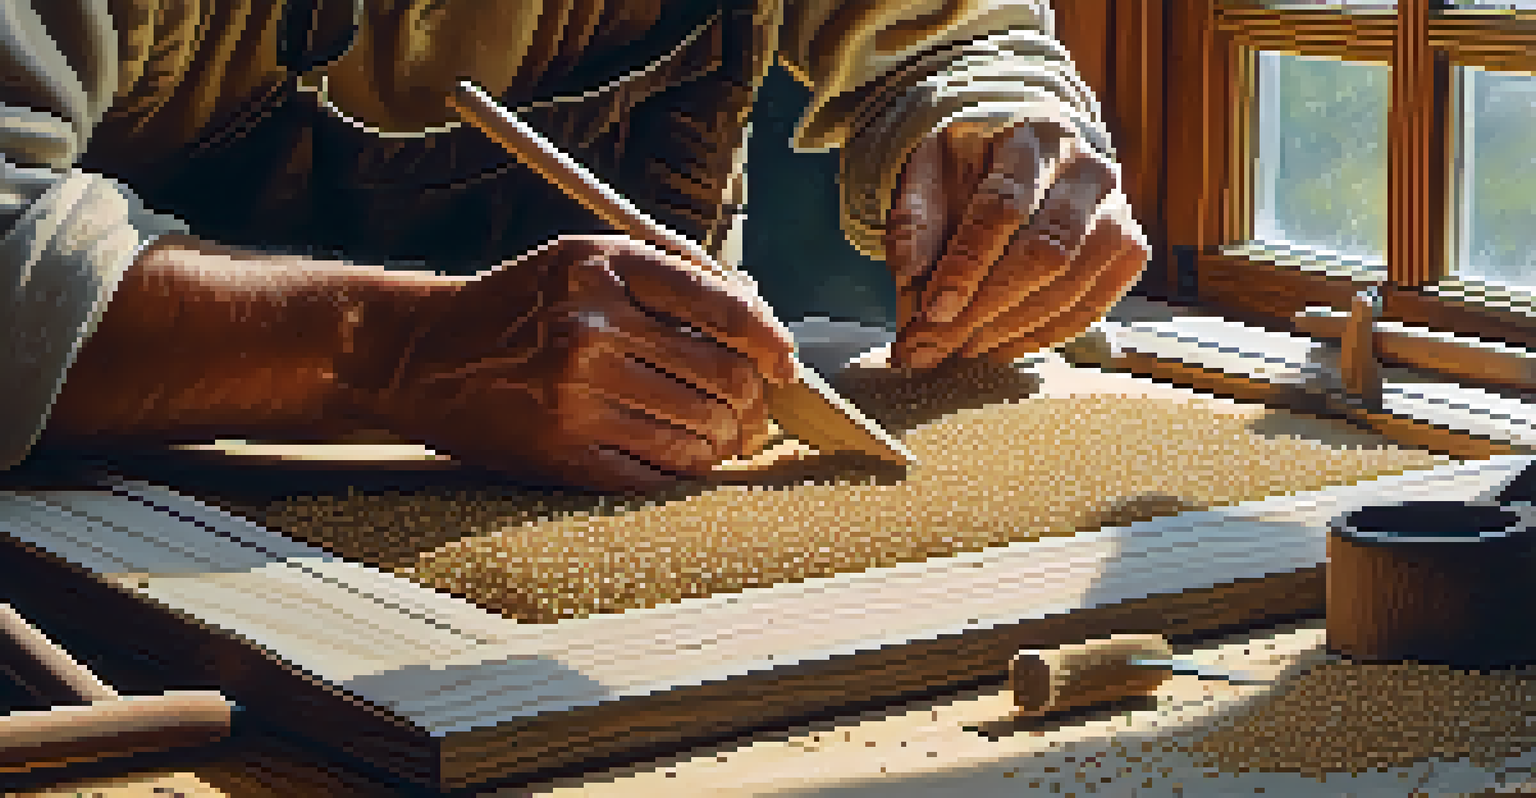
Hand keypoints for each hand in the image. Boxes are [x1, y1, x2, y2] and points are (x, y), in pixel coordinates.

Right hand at [354, 235, 799, 492]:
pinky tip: (682, 456)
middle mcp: (591, 327)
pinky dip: (686, 470)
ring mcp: (576, 395)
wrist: (422, 354)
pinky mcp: (563, 452)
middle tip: (755, 413)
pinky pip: (660, 472)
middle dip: (754, 403)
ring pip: (701, 433)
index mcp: (605, 268)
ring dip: (726, 442)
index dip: (771, 344)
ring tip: (722, 437)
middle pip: (724, 379)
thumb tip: (760, 320)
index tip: (786, 366)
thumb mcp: (585, 260)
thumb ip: (671, 279)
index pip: (725, 310)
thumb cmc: (519, 305)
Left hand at [884, 119, 1150, 370]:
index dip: (966, 265)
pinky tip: (999, 347)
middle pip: (1044, 252)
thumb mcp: (930, 169)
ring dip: (1010, 328)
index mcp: (1035, 138)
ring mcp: (1118, 210)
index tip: (932, 311)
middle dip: (985, 307)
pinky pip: (1092, 304)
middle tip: (936, 344)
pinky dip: (1043, 335)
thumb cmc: (972, 163)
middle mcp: (1089, 169)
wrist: (1030, 149)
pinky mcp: (1130, 248)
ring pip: (1071, 284)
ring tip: (960, 349)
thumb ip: (916, 215)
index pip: (1003, 207)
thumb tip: (910, 271)